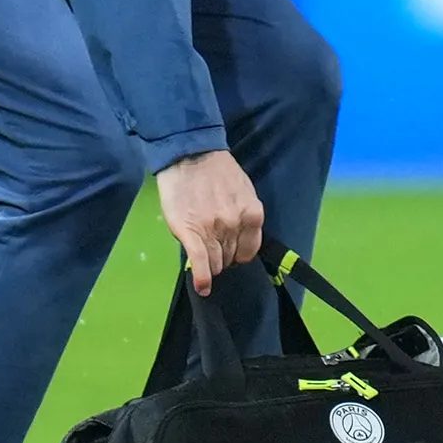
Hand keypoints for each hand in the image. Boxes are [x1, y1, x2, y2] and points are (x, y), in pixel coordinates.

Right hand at [157, 148, 263, 296]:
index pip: (249, 251)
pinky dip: (201, 278)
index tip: (230, 252)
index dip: (238, 254)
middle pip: (230, 258)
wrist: (191, 155)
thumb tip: (240, 238)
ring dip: (209, 264)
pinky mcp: (190, 232)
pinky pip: (200, 262)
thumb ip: (244, 215)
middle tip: (211, 247)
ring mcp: (213, 230)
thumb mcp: (242, 192)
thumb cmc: (217, 173)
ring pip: (215, 263)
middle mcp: (236, 224)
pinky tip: (202, 287)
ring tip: (202, 256)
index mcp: (252, 214)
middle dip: (222, 257)